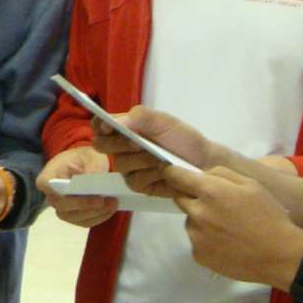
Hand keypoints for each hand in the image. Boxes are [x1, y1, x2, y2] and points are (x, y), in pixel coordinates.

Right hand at [36, 146, 117, 227]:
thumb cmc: (82, 159)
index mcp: (47, 179)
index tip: (93, 194)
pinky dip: (99, 217)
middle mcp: (51, 197)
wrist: (83, 165)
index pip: (54, 192)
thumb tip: (91, 177)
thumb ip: (91, 164)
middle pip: (65, 209)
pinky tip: (110, 208)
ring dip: (95, 213)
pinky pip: (84, 222)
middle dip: (87, 206)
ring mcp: (61, 209)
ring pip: (75, 218)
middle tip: (106, 200)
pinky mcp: (73, 216)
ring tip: (113, 203)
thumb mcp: (89, 155)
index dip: (73, 197)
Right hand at [94, 106, 217, 197]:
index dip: (99, 125)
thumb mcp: (163, 121)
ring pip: (121, 164)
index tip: (108, 127)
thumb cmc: (182, 138)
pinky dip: (151, 174)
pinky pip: (134, 180)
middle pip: (101, 146)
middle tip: (139, 144)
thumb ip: (139, 117)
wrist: (203, 162)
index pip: (99, 124)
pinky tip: (164, 171)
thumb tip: (115, 123)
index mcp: (125, 128)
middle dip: (120, 144)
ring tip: (161, 158)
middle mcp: (121, 148)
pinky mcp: (138, 185)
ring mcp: (128, 168)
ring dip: (142, 160)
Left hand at [167, 165, 302, 288]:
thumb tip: (200, 173)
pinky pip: (196, 240)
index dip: (172, 173)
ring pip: (190, 220)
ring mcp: (195, 236)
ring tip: (227, 228)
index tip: (172, 172)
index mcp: (210, 192)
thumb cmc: (268, 216)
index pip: (175, 176)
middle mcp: (197, 213)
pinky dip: (206, 239)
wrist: (279, 255)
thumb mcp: (250, 184)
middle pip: (181, 198)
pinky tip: (226, 242)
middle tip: (217, 205)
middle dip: (193, 197)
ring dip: (201, 219)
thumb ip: (221, 174)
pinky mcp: (198, 255)